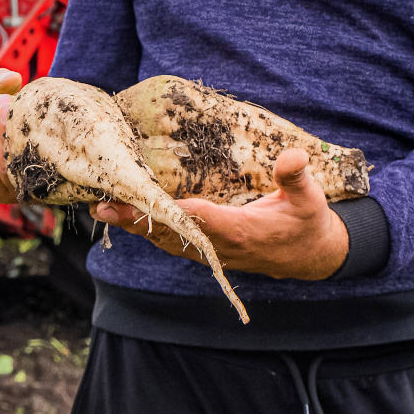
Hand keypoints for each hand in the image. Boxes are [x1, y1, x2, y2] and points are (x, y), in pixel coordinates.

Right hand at [0, 68, 23, 204]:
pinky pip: (20, 171)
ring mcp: (9, 190)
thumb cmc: (18, 118)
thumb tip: (8, 79)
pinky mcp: (27, 190)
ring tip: (13, 114)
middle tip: (2, 105)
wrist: (48, 134)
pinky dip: (20, 148)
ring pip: (1, 165)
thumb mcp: (5, 99)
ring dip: (5, 135)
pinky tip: (27, 131)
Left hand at [92, 148, 349, 279]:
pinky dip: (148, 231)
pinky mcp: (208, 251)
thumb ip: (296, 178)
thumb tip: (292, 156)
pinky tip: (129, 218)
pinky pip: (172, 243)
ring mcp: (212, 252)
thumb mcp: (309, 199)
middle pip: (170, 234)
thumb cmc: (308, 222)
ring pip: (166, 241)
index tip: (144, 201)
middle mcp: (220, 245)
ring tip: (103, 210)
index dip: (172, 212)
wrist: (311, 258)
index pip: (200, 220)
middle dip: (136, 220)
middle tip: (102, 206)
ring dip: (134, 227)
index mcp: (242, 230)